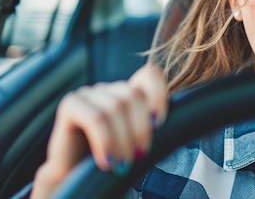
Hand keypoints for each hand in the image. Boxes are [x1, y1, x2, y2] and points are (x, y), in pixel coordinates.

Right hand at [31, 64, 167, 198]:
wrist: (74, 181)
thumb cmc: (111, 161)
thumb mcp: (137, 141)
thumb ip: (153, 125)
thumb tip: (184, 119)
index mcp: (128, 94)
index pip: (150, 74)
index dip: (158, 94)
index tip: (159, 124)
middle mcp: (109, 90)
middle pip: (133, 95)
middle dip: (140, 129)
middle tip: (139, 156)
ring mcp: (88, 94)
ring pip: (115, 108)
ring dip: (123, 141)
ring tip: (123, 165)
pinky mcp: (70, 105)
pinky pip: (95, 118)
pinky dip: (106, 141)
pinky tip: (107, 162)